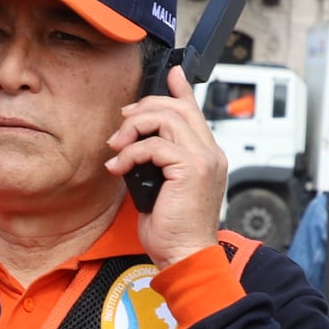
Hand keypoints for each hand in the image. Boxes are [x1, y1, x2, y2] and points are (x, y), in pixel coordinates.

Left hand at [108, 65, 228, 268]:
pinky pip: (154, 145)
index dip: (181, 89)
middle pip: (178, 108)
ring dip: (133, 128)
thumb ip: (158, 162)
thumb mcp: (163, 187)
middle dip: (144, 108)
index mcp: (208, 156)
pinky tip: (119, 167)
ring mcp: (204, 160)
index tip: (171, 74)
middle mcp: (211, 154)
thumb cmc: (174, 229)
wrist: (185, 255)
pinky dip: (131, 153)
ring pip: (165, 119)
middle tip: (122, 125)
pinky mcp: (190, 169)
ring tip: (117, 147)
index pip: (195, 111)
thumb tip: (136, 145)